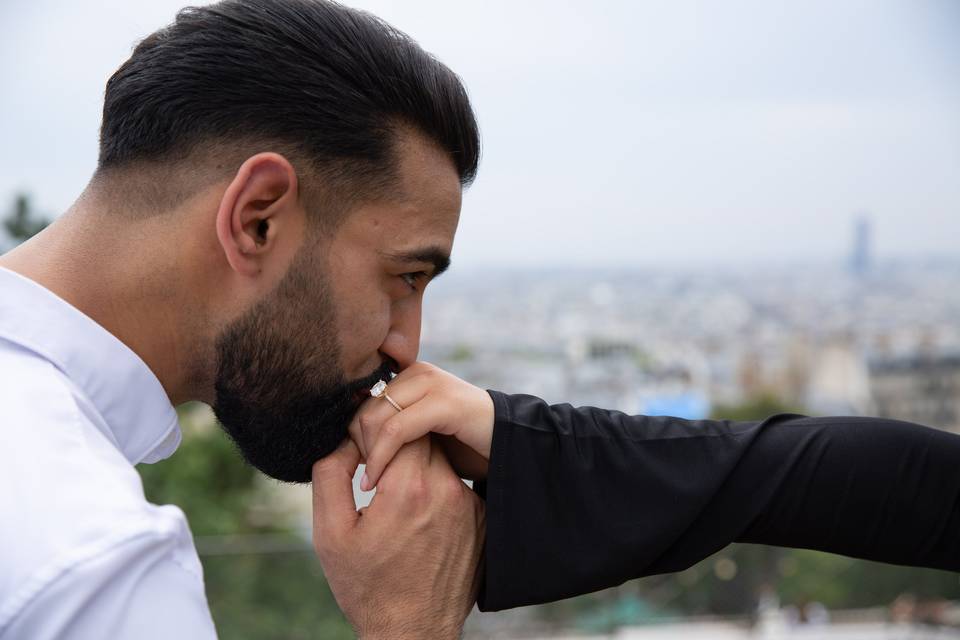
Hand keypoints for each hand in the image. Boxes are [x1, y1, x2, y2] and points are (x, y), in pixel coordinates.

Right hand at [312, 436, 484, 639]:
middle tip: (378, 472)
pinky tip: (420, 518)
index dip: (377, 433)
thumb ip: (330, 474)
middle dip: (399, 446)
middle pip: (425, 439)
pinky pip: (457, 487)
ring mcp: (469, 506)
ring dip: (419, 468)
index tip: (361, 454)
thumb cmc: (367, 586)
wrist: (412, 632)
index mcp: (408, 489)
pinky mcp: (481, 520)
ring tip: (397, 498)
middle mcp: (446, 491)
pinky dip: (438, 491)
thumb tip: (342, 438)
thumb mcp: (330, 534)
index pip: (400, 428)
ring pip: (442, 462)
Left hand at [350, 362, 493, 489]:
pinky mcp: (444, 403)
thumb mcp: (423, 435)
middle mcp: (420, 373)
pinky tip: (376, 480)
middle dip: (358, 446)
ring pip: (376, 417)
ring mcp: (433, 384)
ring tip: (370, 482)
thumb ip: (395, 430)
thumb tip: (352, 442)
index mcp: (412, 376)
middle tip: (363, 478)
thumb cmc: (468, 447)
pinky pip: (397, 429)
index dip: (354, 436)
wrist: (514, 449)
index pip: (364, 402)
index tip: (355, 468)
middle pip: (365, 408)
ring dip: (368, 453)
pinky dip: (381, 456)